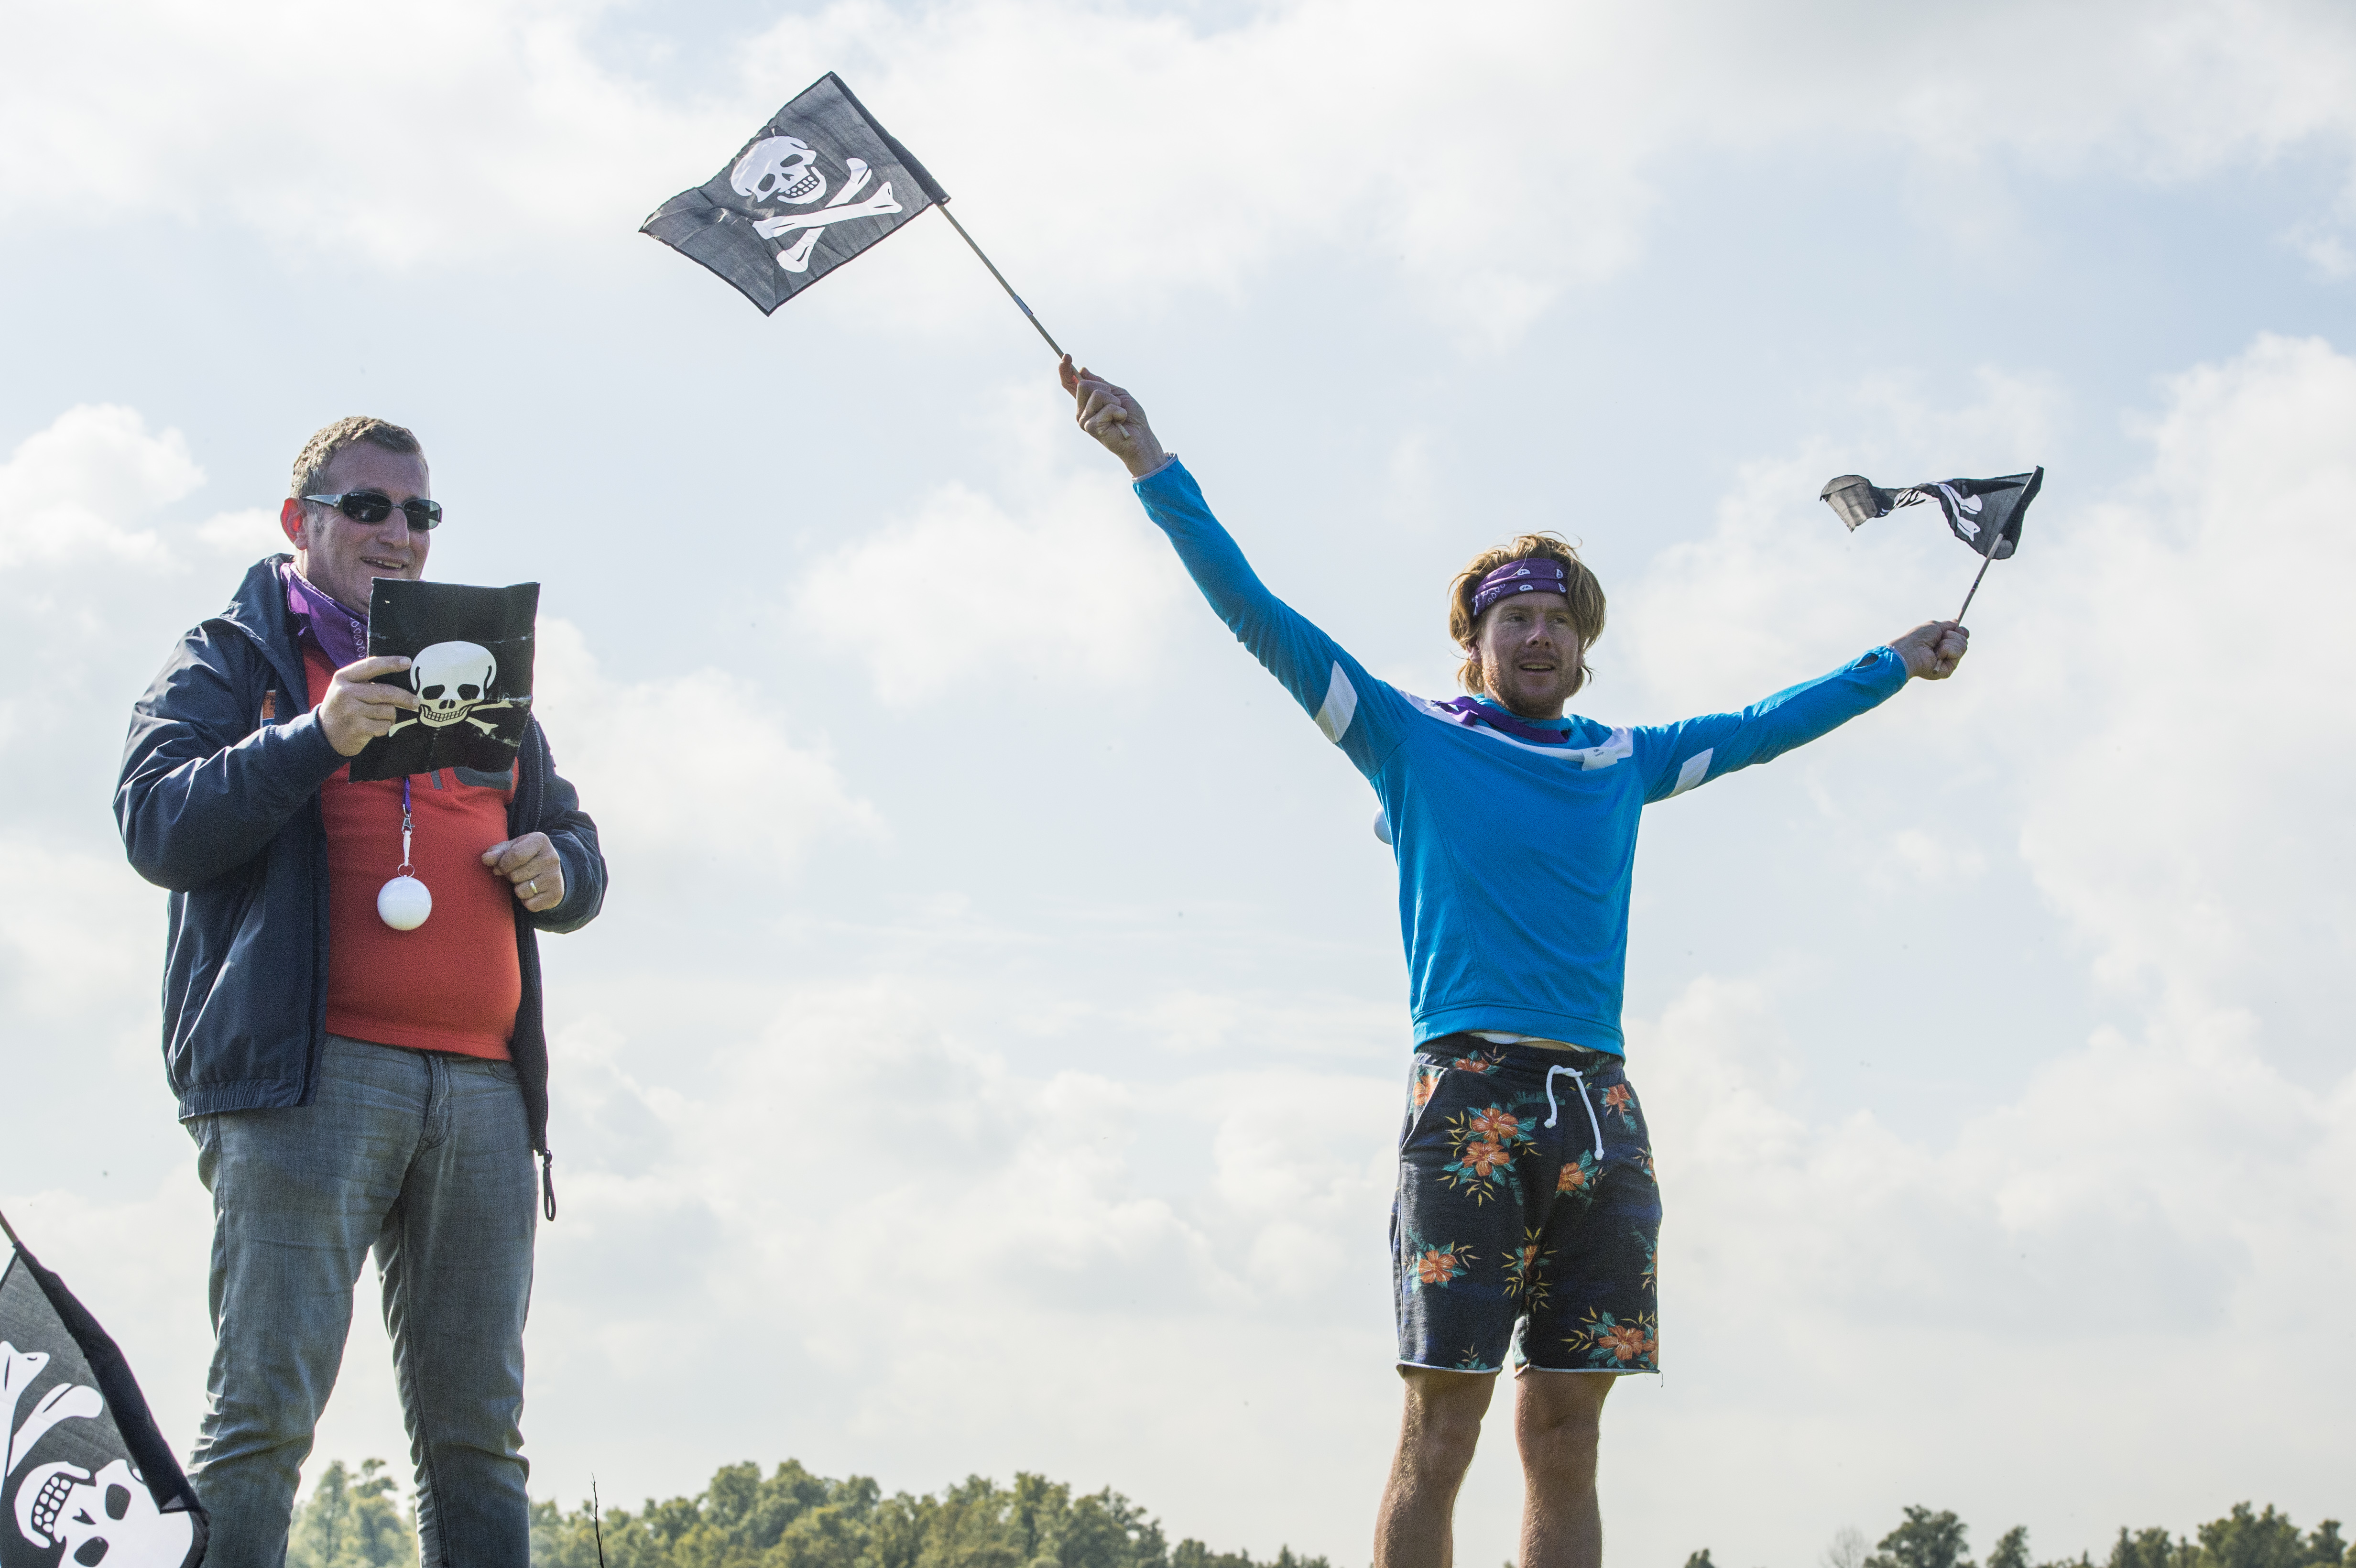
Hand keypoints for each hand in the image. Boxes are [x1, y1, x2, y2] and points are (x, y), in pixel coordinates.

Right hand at [320, 656, 417, 756]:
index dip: (391, 663)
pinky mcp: (358, 728)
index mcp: (343, 677)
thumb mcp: (345, 688)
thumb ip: (364, 680)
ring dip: (391, 716)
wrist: (325, 734)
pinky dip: (385, 727)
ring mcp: (351, 711)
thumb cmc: (342, 707)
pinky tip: (374, 727)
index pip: (371, 665)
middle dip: (405, 698)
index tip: (408, 662)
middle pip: (386, 692)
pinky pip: (384, 725)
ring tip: (381, 717)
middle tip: (416, 702)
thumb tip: (398, 672)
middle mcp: (346, 692)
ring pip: (388, 710)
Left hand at [482, 833, 564, 912]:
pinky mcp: (556, 894)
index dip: (502, 864)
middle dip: (510, 877)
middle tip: (517, 873)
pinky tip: (533, 892)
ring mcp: (555, 877)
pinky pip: (530, 905)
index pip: (515, 856)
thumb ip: (496, 853)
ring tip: (525, 882)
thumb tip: (485, 858)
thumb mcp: (510, 849)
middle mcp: (551, 857)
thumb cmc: (524, 856)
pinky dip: (526, 901)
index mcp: (539, 840)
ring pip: (521, 891)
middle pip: (515, 875)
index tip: (501, 866)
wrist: (549, 870)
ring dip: (518, 890)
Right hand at [1058, 355, 1167, 477]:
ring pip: (1095, 393)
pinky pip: (1106, 406)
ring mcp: (1084, 420)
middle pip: (1083, 384)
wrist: (1141, 438)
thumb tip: (1082, 370)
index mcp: (1086, 403)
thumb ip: (1100, 383)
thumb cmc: (1131, 418)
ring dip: (1113, 400)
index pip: (1069, 384)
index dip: (1065, 370)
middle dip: (1104, 388)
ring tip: (1119, 414)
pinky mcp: (1091, 427)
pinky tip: (1120, 421)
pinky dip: (1118, 411)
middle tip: (1115, 403)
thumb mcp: (1117, 393)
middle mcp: (1081, 412)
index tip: (1066, 356)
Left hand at [1892, 620, 1968, 679]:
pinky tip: (1937, 655)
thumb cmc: (1918, 637)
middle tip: (1939, 639)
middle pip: (1964, 641)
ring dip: (1948, 642)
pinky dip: (1947, 649)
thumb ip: (1947, 625)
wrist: (1910, 650)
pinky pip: (1957, 653)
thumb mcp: (1935, 626)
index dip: (1961, 631)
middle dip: (1952, 635)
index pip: (1962, 637)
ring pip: (1963, 646)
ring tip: (1935, 648)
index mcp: (1943, 643)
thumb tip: (1956, 622)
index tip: (1956, 628)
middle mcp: (1947, 653)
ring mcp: (1948, 662)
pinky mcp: (1948, 670)